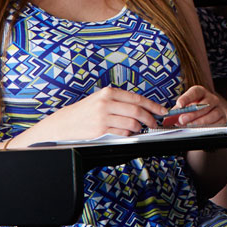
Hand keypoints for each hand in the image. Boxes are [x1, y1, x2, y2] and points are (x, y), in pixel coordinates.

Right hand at [8, 86, 164, 146]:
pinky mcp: (100, 129)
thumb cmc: (84, 112)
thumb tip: (144, 107)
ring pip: (132, 123)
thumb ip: (120, 101)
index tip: (163, 111)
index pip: (137, 99)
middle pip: (138, 111)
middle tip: (154, 123)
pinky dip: (128, 133)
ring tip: (138, 128)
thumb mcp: (101, 99)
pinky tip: (126, 132)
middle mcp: (106, 103)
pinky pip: (122, 132)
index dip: (153, 106)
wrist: (63, 123)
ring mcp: (103, 116)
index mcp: (108, 92)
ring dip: (139, 128)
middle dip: (150, 119)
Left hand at [167, 85, 226, 127]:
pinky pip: (218, 122)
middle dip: (192, 113)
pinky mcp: (223, 119)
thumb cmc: (191, 112)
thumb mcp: (182, 111)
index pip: (195, 92)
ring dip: (200, 120)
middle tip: (182, 119)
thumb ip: (175, 114)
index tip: (179, 104)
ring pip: (213, 114)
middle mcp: (211, 99)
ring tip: (189, 125)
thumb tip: (166, 120)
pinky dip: (208, 126)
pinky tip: (200, 129)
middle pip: (205, 104)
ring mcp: (219, 109)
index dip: (187, 98)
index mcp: (200, 93)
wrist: (204, 120)